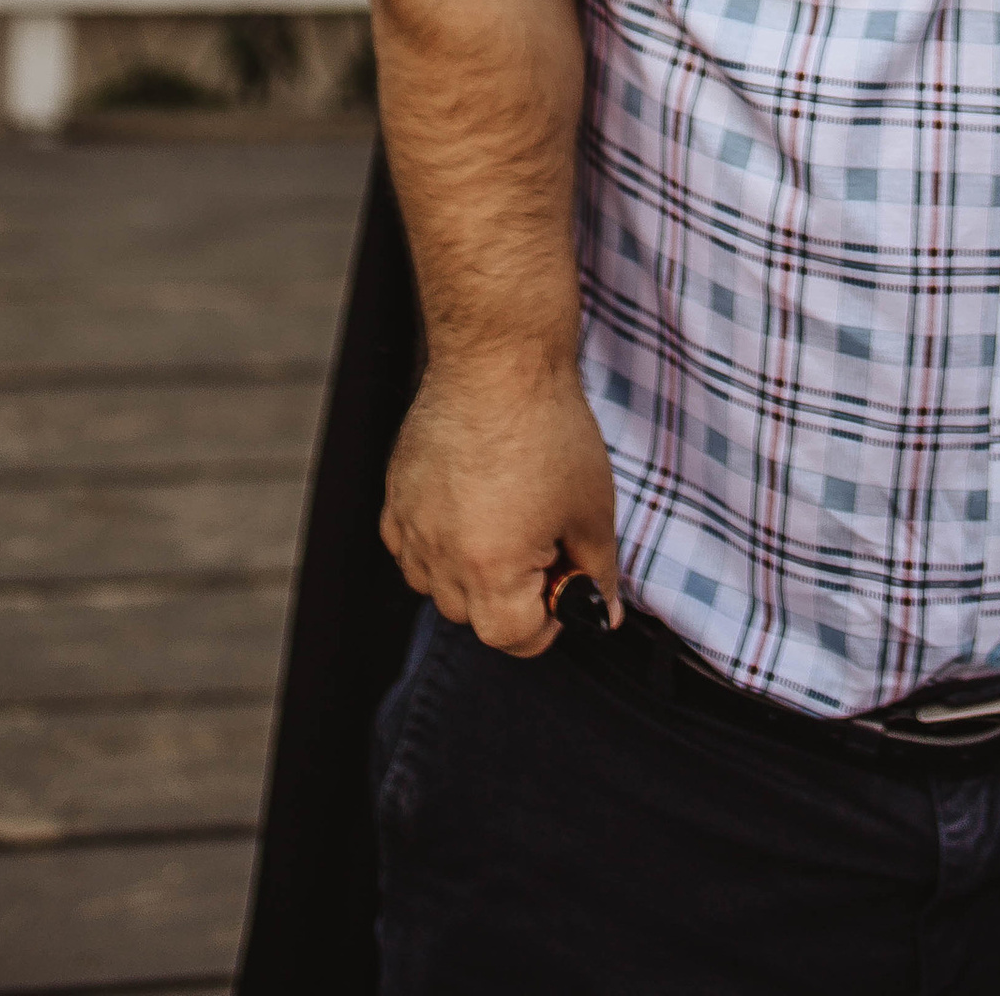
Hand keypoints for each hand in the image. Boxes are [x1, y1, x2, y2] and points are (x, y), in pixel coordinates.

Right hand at [380, 355, 621, 654]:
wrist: (498, 360)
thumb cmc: (549, 429)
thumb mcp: (592, 508)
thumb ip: (598, 572)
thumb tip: (604, 613)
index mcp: (491, 570)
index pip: (516, 640)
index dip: (550, 618)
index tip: (564, 578)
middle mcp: (440, 558)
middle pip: (476, 618)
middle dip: (512, 595)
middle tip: (541, 538)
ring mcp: (411, 527)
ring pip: (438, 586)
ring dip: (471, 571)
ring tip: (505, 515)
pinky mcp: (395, 497)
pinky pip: (411, 548)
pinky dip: (437, 542)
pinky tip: (468, 503)